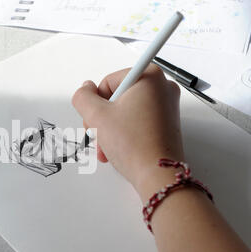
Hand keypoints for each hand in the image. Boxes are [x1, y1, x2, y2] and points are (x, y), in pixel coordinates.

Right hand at [72, 65, 183, 199]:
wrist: (157, 175)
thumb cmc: (134, 145)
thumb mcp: (97, 116)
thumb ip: (83, 97)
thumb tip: (85, 89)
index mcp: (149, 76)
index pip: (108, 82)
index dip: (97, 103)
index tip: (98, 119)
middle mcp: (162, 87)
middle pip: (117, 97)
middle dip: (103, 119)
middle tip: (101, 134)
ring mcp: (167, 107)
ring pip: (126, 112)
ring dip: (111, 129)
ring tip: (107, 146)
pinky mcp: (167, 124)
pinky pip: (138, 122)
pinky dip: (125, 133)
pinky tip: (118, 149)